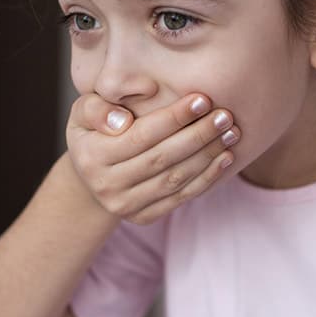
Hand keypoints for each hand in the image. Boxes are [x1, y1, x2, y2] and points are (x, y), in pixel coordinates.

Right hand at [66, 93, 239, 224]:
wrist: (91, 173)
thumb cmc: (95, 130)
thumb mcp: (84, 111)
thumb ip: (97, 108)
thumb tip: (123, 120)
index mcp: (91, 156)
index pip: (142, 135)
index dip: (174, 118)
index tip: (202, 100)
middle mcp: (107, 185)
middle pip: (162, 158)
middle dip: (197, 136)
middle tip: (224, 116)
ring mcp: (125, 205)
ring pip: (175, 179)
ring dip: (208, 156)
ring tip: (231, 133)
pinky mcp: (143, 217)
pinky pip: (181, 197)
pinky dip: (206, 178)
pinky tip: (225, 157)